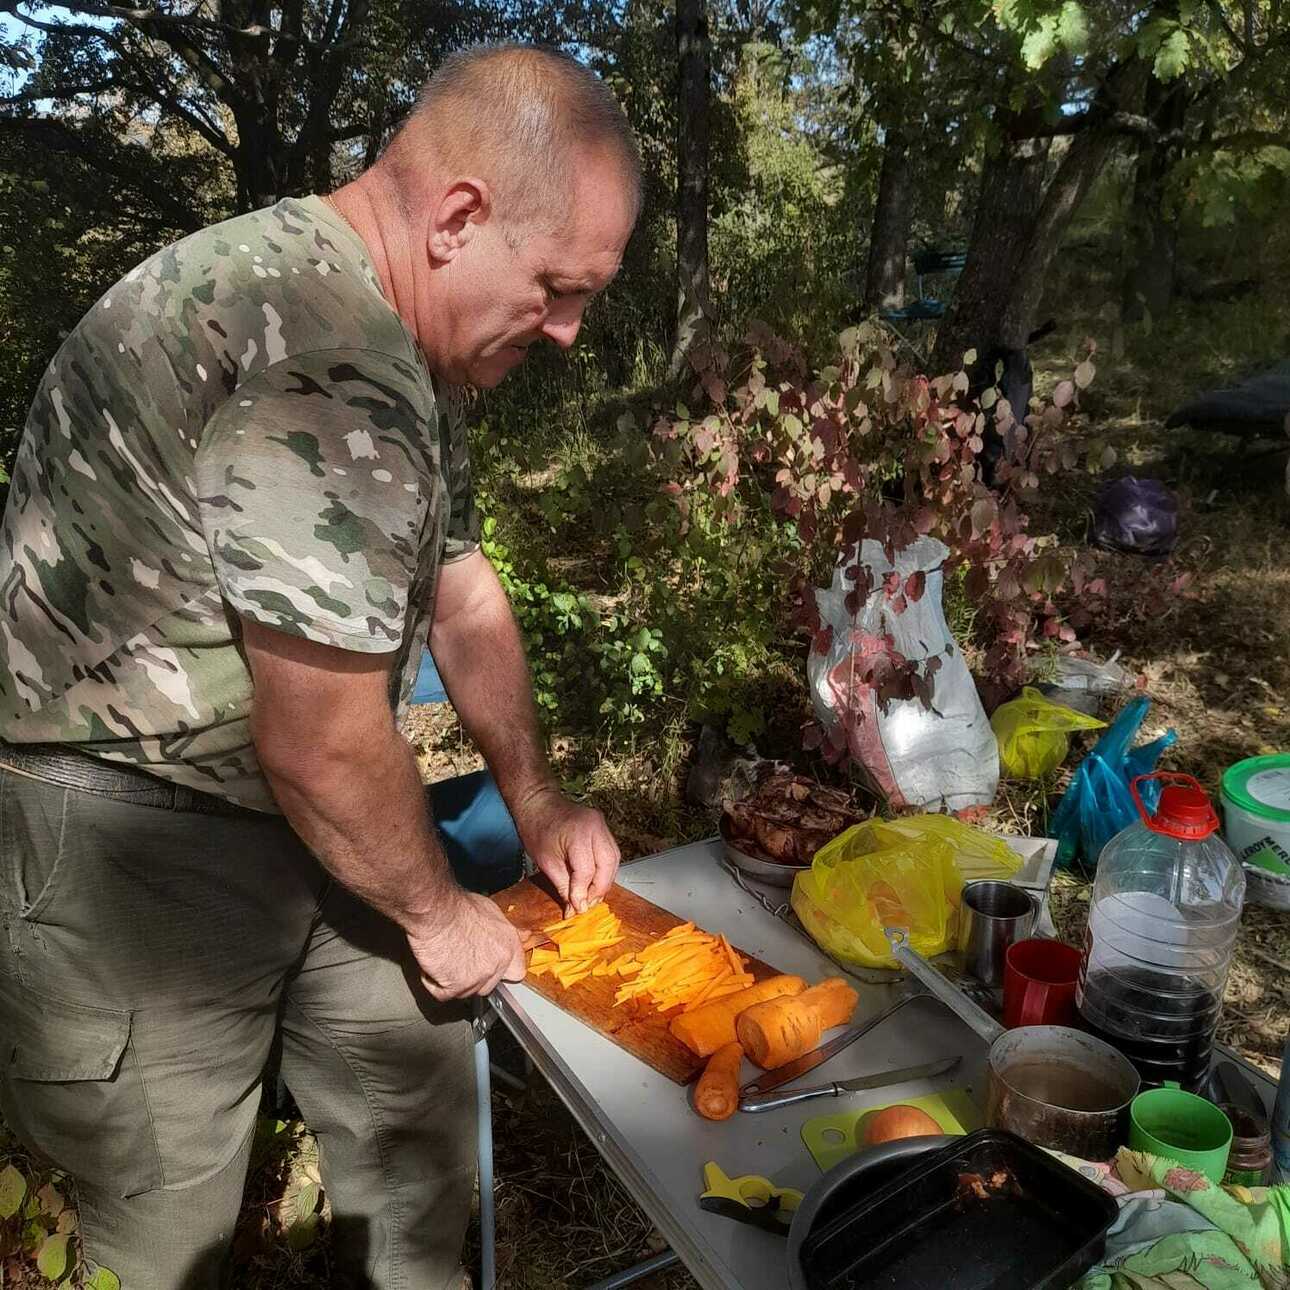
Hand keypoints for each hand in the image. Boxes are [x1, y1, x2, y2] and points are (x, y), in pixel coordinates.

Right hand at [405, 890, 526, 1000]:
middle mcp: (498, 962)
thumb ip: (501, 930)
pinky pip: (443, 994)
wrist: (437, 911)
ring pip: (465, 991)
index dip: (501, 972)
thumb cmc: (456, 906)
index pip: (516, 972)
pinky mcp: (458, 986)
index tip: (490, 969)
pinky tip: (433, 964)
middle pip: (488, 985)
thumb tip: (513, 935)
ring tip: (443, 957)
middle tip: (458, 959)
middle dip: (472, 976)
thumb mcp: (489, 910)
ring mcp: (479, 976)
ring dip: (451, 980)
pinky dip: (433, 982)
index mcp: (508, 944)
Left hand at [515, 786, 620, 914]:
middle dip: (599, 889)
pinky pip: (611, 853)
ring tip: (590, 895)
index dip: (583, 893)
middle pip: (607, 865)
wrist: (537, 803)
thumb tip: (574, 907)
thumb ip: (563, 886)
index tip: (577, 908)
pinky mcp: (603, 828)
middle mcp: (596, 826)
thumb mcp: (545, 862)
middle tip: (587, 904)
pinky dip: (605, 869)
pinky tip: (594, 880)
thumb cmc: (536, 828)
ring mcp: (602, 825)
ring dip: (604, 881)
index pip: (587, 871)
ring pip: (614, 860)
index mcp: (579, 833)